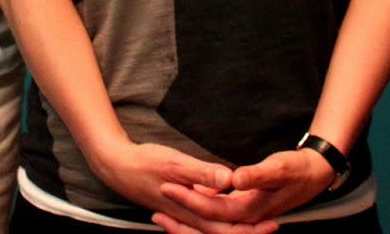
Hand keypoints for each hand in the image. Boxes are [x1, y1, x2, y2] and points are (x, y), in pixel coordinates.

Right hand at [88, 139, 262, 233]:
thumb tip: (228, 179)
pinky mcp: (180, 207)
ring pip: (214, 227)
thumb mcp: (174, 163)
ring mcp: (184, 214)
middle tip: (272, 225)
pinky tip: (226, 204)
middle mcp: (189, 218)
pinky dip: (218, 217)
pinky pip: (203, 219)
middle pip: (222, 232)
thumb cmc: (145, 163)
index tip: (271, 225)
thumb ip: (201, 172)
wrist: (117, 167)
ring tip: (257, 218)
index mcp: (191, 211)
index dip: (249, 230)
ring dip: (235, 225)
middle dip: (248, 231)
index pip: (225, 229)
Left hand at [155, 148, 331, 232]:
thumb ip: (257, 175)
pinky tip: (189, 202)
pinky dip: (200, 215)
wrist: (317, 173)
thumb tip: (233, 179)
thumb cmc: (299, 169)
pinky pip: (217, 218)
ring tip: (162, 213)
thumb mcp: (280, 168)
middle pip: (207, 226)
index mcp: (250, 208)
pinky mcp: (244, 209)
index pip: (213, 210)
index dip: (190, 200)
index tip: (168, 185)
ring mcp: (245, 215)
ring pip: (210, 226)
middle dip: (181, 221)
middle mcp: (246, 216)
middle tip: (156, 210)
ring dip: (187, 222)